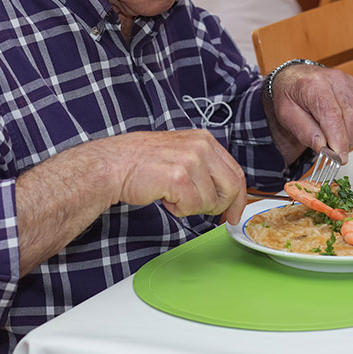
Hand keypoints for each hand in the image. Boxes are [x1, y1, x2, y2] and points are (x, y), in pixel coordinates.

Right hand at [112, 129, 247, 224]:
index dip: (239, 198)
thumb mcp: (182, 153)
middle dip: (220, 207)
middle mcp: (201, 147)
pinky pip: (192, 207)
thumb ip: (206, 167)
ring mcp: (190, 161)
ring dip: (191, 207)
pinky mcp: (178, 178)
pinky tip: (165, 197)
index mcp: (205, 140)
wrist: (113, 164)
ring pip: (210, 202)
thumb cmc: (143, 162)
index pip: (236, 172)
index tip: (236, 212)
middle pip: (231, 188)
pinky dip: (179, 209)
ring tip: (172, 195)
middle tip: (207, 214)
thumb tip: (226, 192)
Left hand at [270, 66, 352, 162]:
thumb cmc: (290, 95)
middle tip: (333, 153)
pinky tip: (341, 132)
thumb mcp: (286, 115)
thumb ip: (305, 131)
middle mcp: (335, 80)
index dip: (338, 138)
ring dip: (351, 135)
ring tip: (334, 141)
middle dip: (345, 140)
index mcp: (313, 84)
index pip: (331, 113)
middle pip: (351, 115)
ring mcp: (349, 84)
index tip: (339, 156)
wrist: (296, 79)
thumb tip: (323, 147)